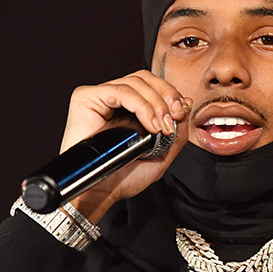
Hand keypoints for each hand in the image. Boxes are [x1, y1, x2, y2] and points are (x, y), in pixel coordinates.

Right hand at [60, 70, 190, 222]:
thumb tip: (187, 103)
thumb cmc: (123, 177)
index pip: (152, 85)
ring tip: (161, 127)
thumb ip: (177, 131)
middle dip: (167, 94)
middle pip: (145, 78)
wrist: (100, 193)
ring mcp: (99, 97)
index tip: (182, 112)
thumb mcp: (162, 154)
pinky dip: (140, 105)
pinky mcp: (86, 98)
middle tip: (175, 117)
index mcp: (129, 108)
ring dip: (155, 103)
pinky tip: (149, 124)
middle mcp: (113, 99)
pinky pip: (119, 91)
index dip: (170, 93)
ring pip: (134, 82)